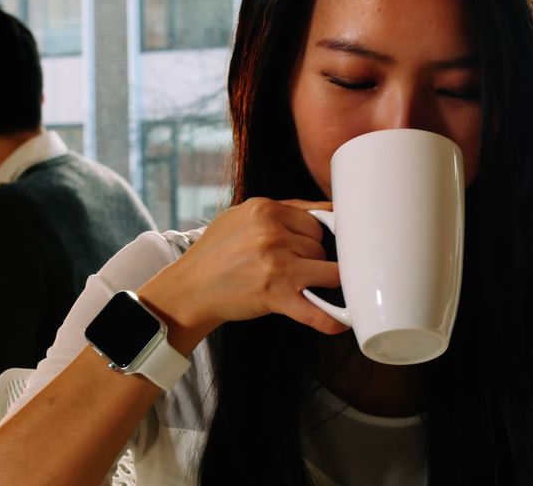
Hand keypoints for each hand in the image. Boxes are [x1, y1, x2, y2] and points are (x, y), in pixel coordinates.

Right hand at [140, 198, 347, 353]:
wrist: (190, 289)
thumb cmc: (215, 254)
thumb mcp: (240, 217)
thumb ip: (279, 211)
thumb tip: (323, 212)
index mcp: (265, 210)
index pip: (315, 219)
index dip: (315, 235)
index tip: (314, 246)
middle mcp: (272, 234)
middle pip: (320, 245)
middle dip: (314, 258)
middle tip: (295, 268)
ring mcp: (276, 264)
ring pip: (327, 272)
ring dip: (321, 282)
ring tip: (306, 286)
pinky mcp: (276, 295)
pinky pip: (316, 310)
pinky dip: (332, 319)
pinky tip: (343, 322)